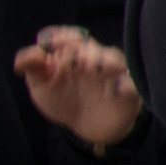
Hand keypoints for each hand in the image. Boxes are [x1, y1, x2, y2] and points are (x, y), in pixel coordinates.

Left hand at [11, 25, 147, 154]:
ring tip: (92, 68)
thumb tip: (32, 53)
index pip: (69, 35)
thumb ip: (33, 68)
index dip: (60, 36)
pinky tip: (113, 91)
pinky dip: (125, 85)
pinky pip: (132, 84)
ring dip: (103, 61)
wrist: (86, 129)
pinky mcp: (128, 93)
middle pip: (91, 45)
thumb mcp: (41, 86)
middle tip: (72, 62)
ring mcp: (112, 75)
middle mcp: (94, 59)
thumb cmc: (63, 100)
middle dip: (81, 50)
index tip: (49, 45)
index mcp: (73, 53)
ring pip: (114, 59)